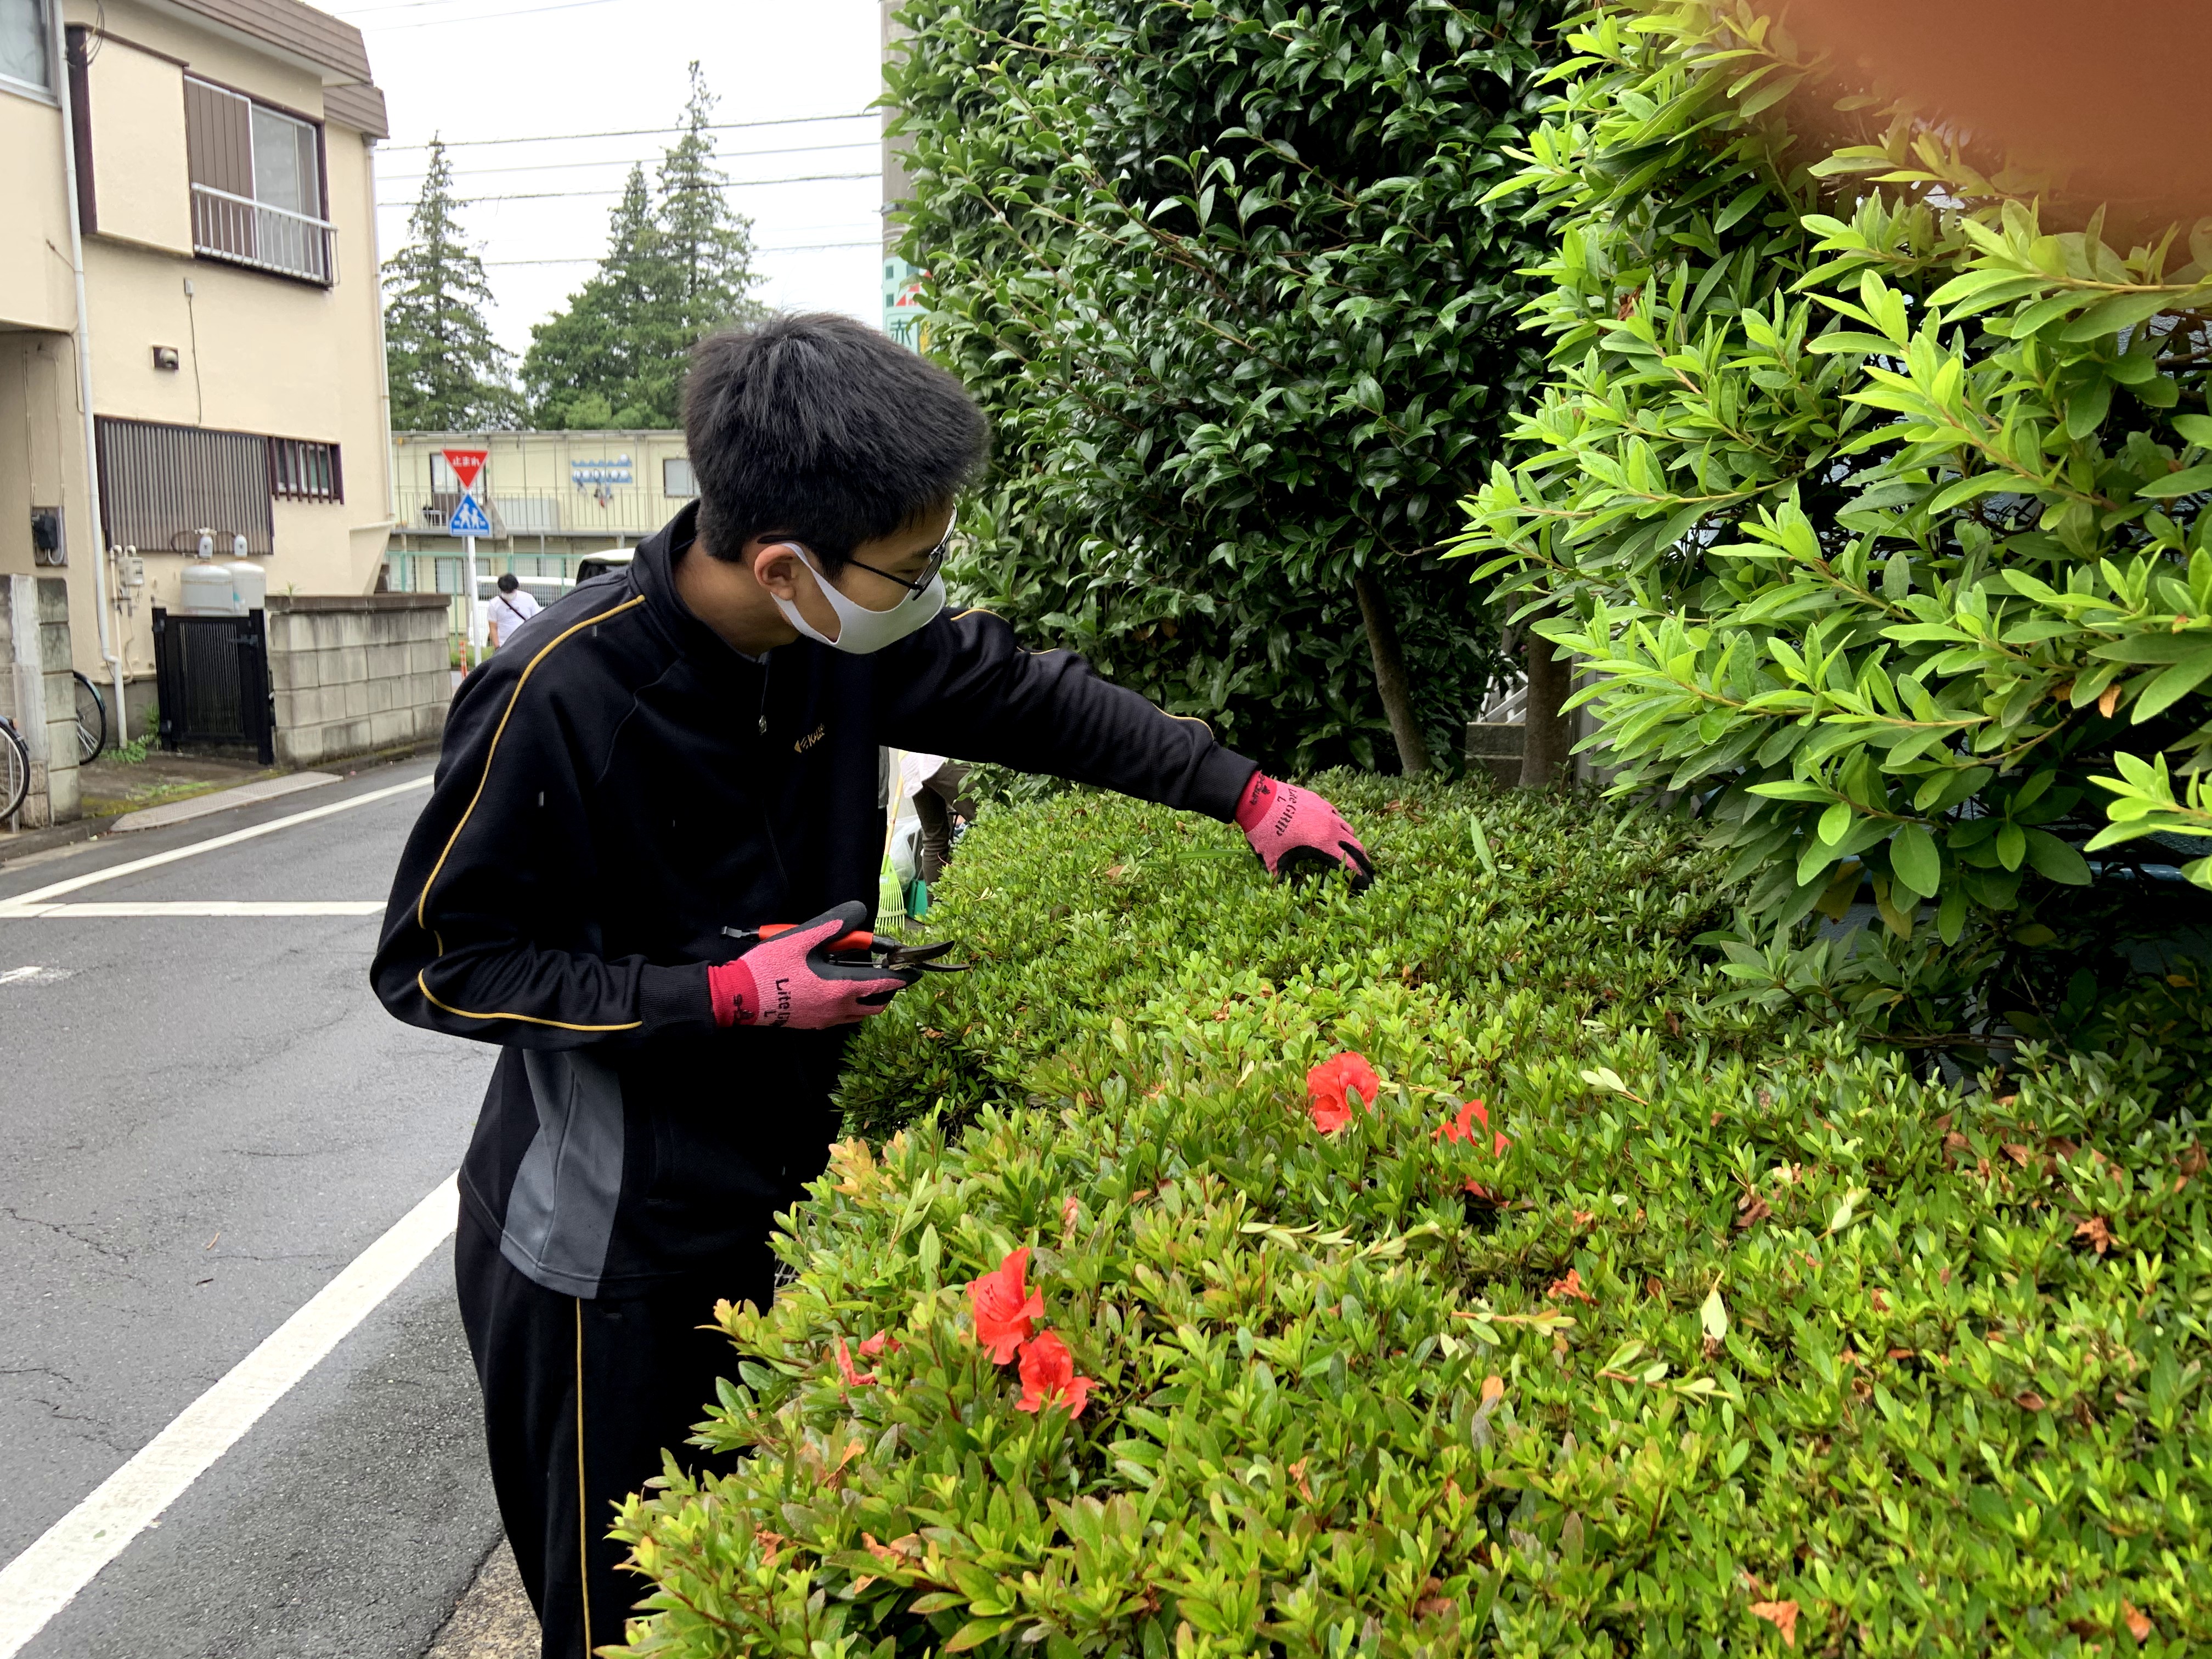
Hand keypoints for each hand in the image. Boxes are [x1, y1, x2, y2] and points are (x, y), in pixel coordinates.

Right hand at [707, 901, 917, 1028]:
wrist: (740, 996)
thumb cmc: (770, 967)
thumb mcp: (803, 938)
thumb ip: (835, 925)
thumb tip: (860, 913)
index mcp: (841, 988)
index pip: (883, 984)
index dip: (902, 977)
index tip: (914, 971)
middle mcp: (837, 1010)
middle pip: (875, 1005)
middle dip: (886, 990)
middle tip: (885, 973)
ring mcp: (824, 1020)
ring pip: (858, 1014)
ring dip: (866, 999)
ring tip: (860, 979)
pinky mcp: (811, 1024)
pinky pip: (840, 1018)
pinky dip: (848, 1006)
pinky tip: (834, 989)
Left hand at [1234, 773, 1374, 890]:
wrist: (1257, 799)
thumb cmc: (1266, 831)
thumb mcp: (1272, 858)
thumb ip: (1279, 875)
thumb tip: (1279, 889)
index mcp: (1323, 843)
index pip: (1348, 863)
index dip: (1359, 875)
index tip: (1366, 883)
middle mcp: (1330, 827)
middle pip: (1355, 845)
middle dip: (1364, 859)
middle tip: (1370, 869)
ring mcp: (1326, 811)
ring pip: (1346, 828)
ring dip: (1351, 841)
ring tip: (1353, 850)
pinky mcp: (1318, 801)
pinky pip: (1334, 815)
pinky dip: (1337, 825)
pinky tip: (1333, 829)